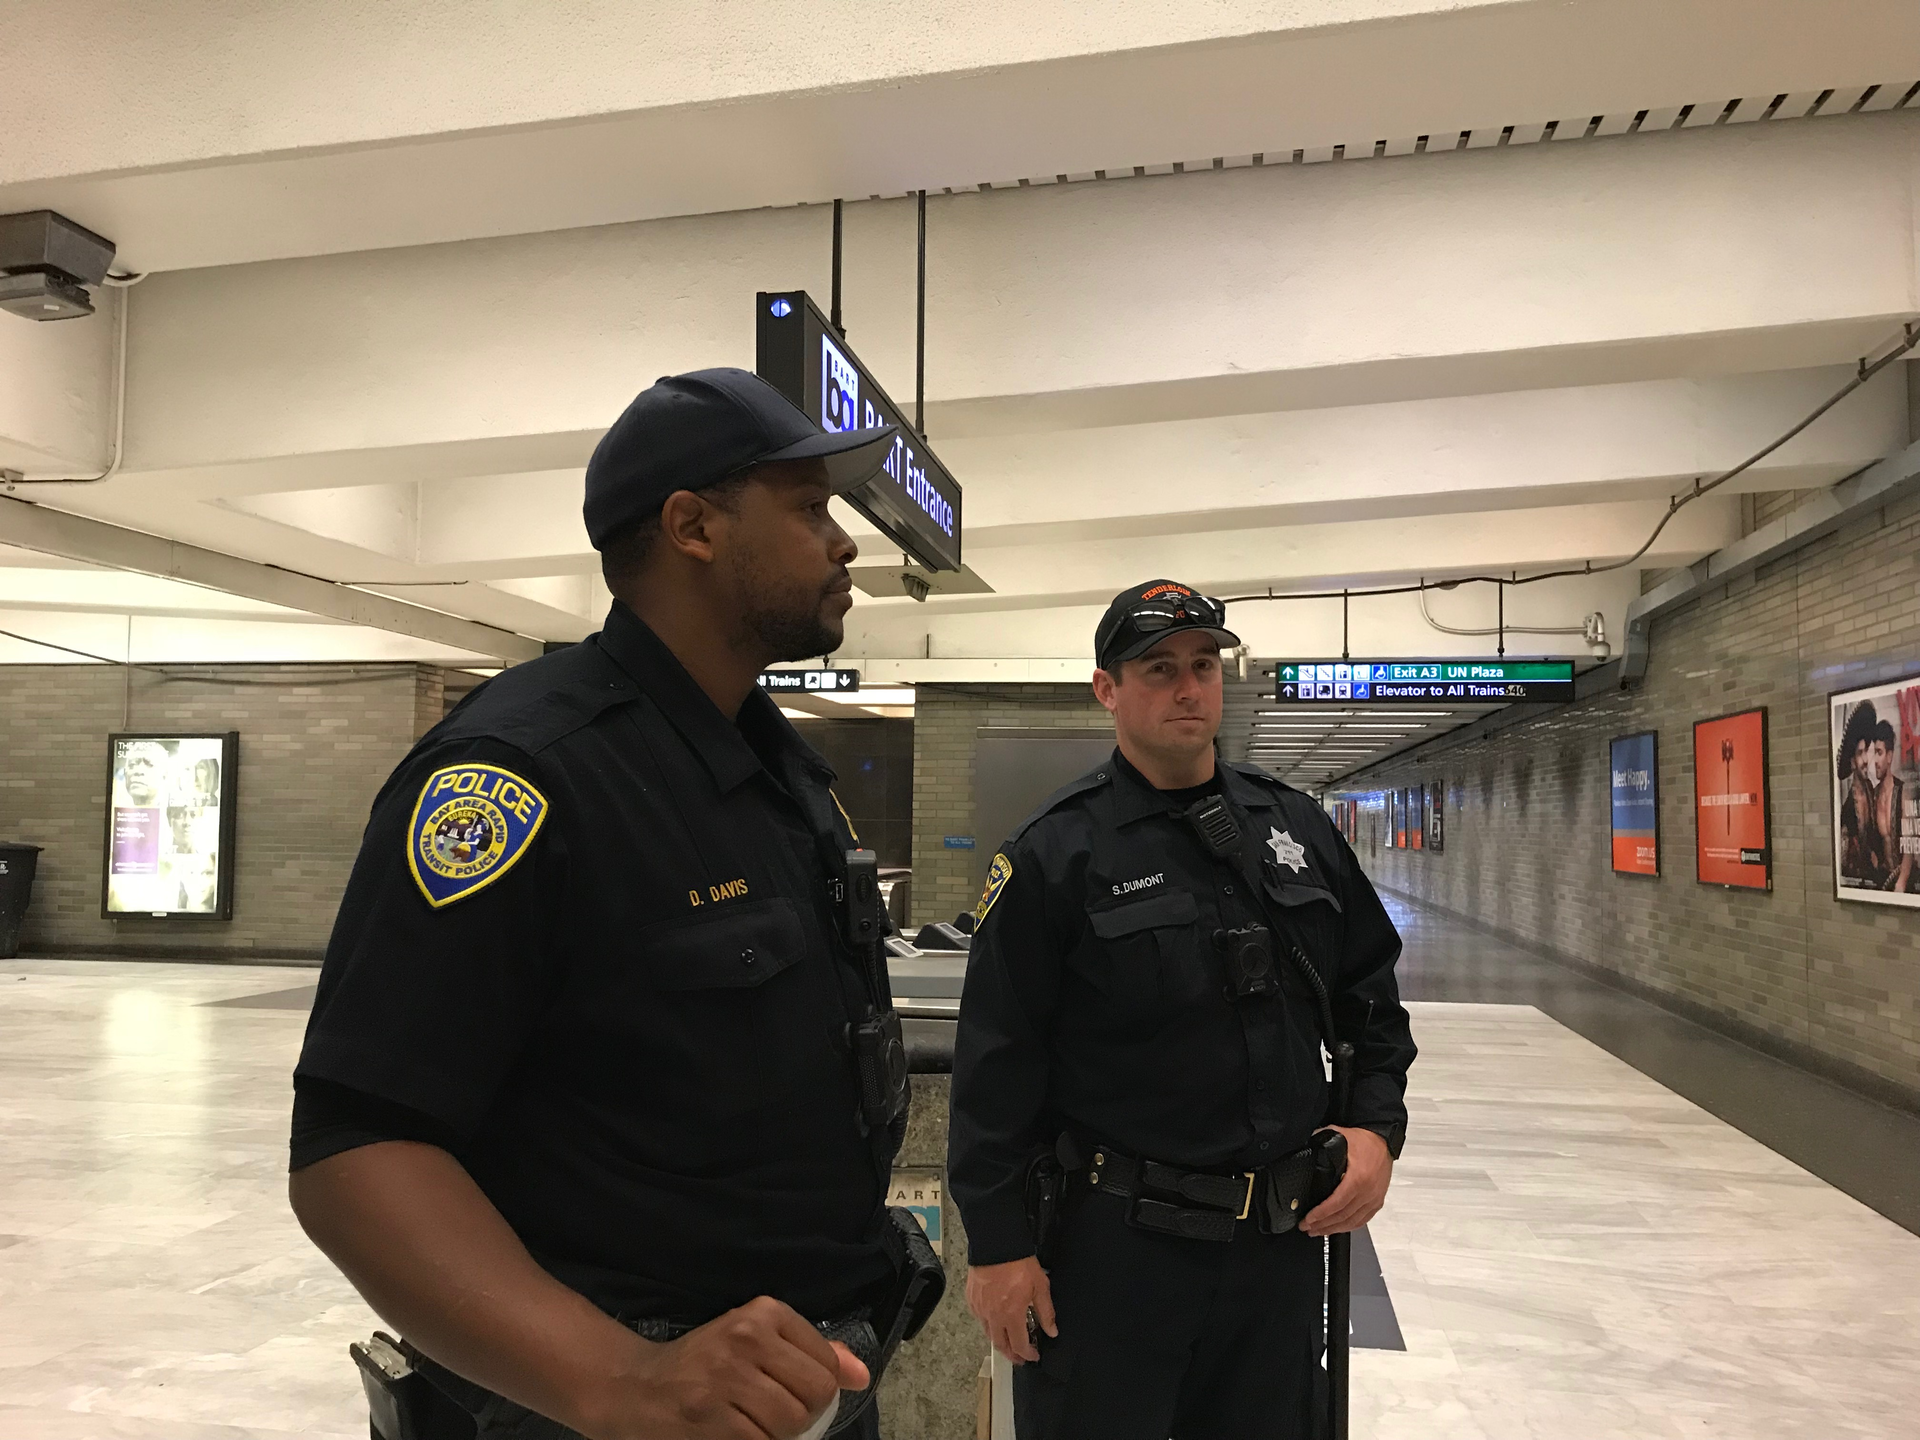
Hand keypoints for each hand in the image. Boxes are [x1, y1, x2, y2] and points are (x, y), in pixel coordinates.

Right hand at [601, 1295, 868, 1439]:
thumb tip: (862, 1376)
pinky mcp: (709, 1421)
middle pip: (814, 1396)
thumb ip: (814, 1353)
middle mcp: (744, 1338)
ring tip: (751, 1424)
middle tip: (771, 1415)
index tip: (790, 1392)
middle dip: (801, 1416)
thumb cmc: (704, 1365)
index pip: (826, 1365)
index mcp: (762, 1313)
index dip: (818, 1391)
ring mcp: (725, 1380)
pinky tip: (735, 1434)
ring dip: (777, 1436)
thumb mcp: (757, 1341)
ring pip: (790, 1424)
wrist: (634, 1388)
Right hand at [965, 1256, 1056, 1364]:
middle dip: (1011, 1355)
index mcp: (1011, 1315)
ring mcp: (980, 1308)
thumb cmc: (1018, 1263)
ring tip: (1008, 1342)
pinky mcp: (972, 1299)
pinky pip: (979, 1318)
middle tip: (1019, 1358)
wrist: (996, 1245)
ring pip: (988, 1334)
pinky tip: (995, 1321)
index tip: (1034, 1356)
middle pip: (1000, 1345)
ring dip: (999, 1341)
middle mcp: (993, 1316)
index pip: (1019, 1345)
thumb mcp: (1040, 1287)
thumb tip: (1052, 1331)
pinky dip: (988, 1324)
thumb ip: (1046, 1312)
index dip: (1027, 1354)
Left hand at [1300, 1127, 1391, 1237]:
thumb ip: (1320, 1141)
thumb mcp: (1339, 1136)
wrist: (1383, 1140)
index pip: (1336, 1203)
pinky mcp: (1377, 1201)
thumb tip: (1304, 1148)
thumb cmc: (1364, 1140)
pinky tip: (1337, 1228)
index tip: (1308, 1219)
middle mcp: (1368, 1191)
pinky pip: (1363, 1219)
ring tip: (1318, 1231)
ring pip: (1352, 1222)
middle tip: (1307, 1228)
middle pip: (1343, 1216)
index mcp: (1358, 1178)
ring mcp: (1374, 1198)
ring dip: (1334, 1229)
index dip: (1320, 1214)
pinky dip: (1349, 1226)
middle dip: (1322, 1225)